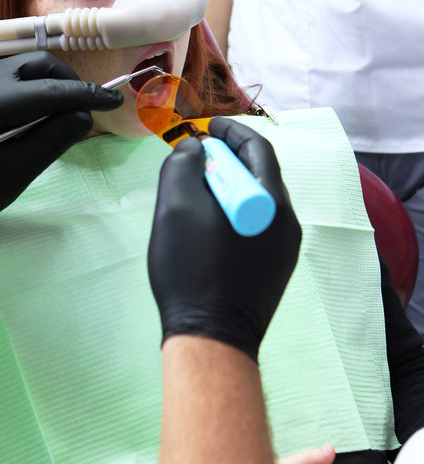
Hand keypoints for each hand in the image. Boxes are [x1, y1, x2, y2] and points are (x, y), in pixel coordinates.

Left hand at [0, 52, 121, 250]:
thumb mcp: (12, 176)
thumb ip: (51, 142)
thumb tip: (83, 116)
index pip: (51, 90)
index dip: (87, 94)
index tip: (114, 101)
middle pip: (38, 65)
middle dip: (68, 83)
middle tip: (85, 111)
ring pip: (23, 67)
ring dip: (50, 83)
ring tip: (63, 114)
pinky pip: (8, 76)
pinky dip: (31, 87)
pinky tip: (35, 114)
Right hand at [148, 116, 301, 359]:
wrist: (211, 338)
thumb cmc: (191, 270)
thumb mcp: (175, 208)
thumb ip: (183, 165)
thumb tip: (195, 148)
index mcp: (272, 202)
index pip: (258, 149)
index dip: (230, 131)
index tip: (204, 126)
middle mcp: (288, 221)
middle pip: (260, 173)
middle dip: (226, 158)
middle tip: (194, 158)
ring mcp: (285, 248)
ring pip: (258, 199)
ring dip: (229, 185)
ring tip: (196, 190)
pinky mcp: (275, 268)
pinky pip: (257, 223)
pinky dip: (234, 210)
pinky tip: (208, 222)